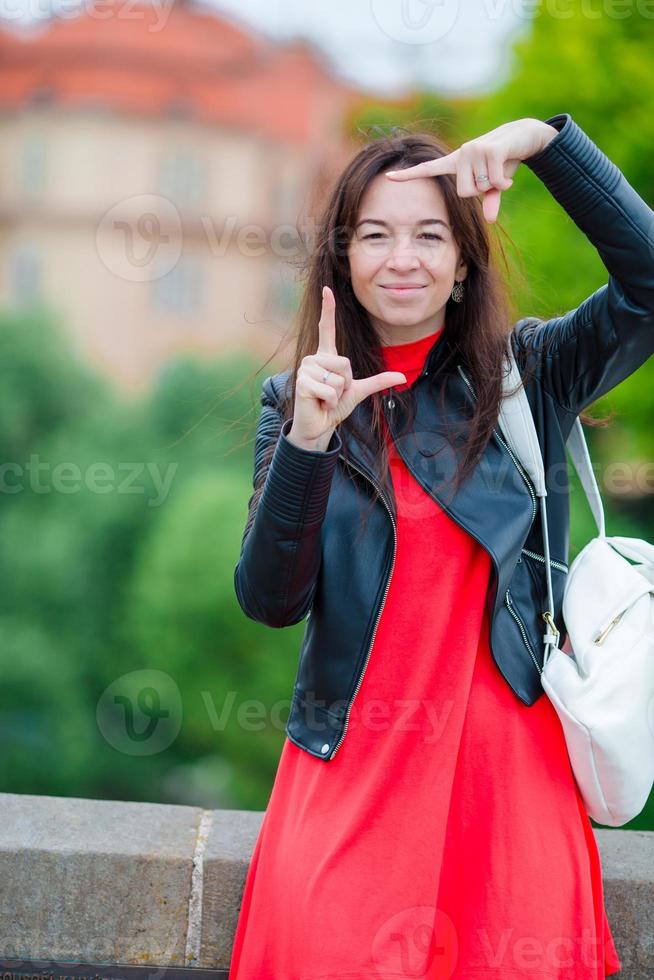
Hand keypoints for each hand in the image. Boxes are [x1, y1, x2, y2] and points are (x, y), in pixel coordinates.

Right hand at [288, 286, 406, 449]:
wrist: (318, 427)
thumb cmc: (334, 406)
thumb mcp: (359, 391)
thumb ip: (378, 381)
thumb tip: (403, 378)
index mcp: (326, 357)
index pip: (327, 328)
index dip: (328, 309)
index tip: (327, 289)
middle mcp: (314, 359)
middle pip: (346, 363)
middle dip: (346, 383)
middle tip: (332, 393)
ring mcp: (305, 369)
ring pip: (339, 377)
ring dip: (337, 394)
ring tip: (325, 399)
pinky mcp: (302, 383)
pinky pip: (330, 390)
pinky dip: (330, 402)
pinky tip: (320, 404)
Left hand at [385, 118, 558, 223]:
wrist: (523, 137)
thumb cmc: (504, 162)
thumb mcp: (494, 185)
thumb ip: (489, 201)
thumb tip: (490, 220)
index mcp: (455, 163)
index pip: (427, 170)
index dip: (408, 175)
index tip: (388, 177)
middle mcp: (460, 154)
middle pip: (464, 194)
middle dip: (482, 192)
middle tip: (492, 176)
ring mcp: (473, 150)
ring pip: (480, 188)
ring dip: (496, 184)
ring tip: (500, 169)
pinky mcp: (489, 149)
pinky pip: (495, 181)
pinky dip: (505, 182)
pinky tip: (508, 170)